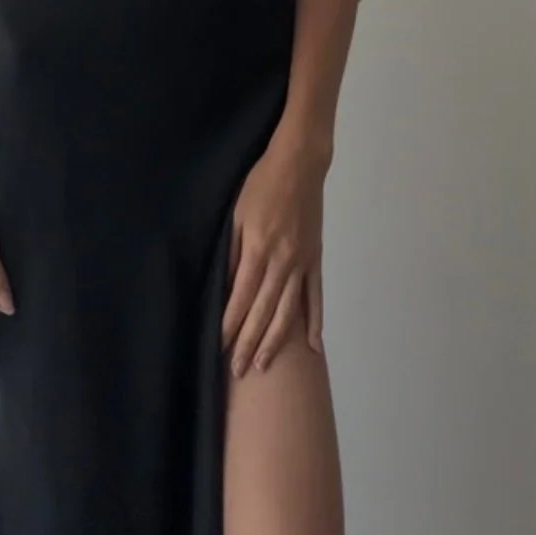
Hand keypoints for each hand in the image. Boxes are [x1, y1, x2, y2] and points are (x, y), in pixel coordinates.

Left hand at [222, 131, 326, 376]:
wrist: (299, 164)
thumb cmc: (260, 185)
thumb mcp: (234, 214)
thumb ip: (230, 251)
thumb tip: (223, 286)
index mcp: (257, 250)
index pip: (240, 299)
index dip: (230, 326)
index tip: (220, 348)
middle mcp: (281, 262)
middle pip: (263, 312)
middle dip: (249, 343)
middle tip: (238, 370)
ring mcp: (302, 263)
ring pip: (288, 312)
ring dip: (276, 341)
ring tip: (264, 365)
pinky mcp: (315, 259)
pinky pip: (315, 296)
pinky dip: (315, 322)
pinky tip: (313, 346)